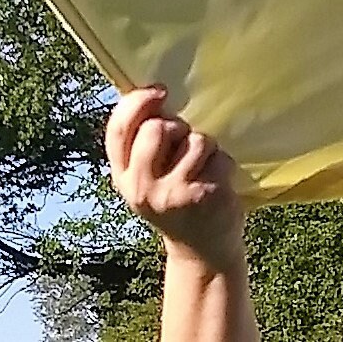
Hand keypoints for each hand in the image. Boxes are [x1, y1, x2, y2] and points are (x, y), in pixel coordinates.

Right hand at [106, 86, 244, 272]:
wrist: (202, 250)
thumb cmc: (176, 200)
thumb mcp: (148, 177)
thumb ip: (144, 143)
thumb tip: (155, 94)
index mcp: (123, 177)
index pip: (118, 129)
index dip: (137, 102)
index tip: (159, 91)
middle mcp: (141, 187)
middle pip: (157, 129)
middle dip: (177, 127)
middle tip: (184, 146)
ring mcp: (173, 194)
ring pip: (195, 140)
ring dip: (206, 147)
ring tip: (203, 170)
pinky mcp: (204, 196)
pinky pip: (219, 156)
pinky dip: (223, 163)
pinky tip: (217, 183)